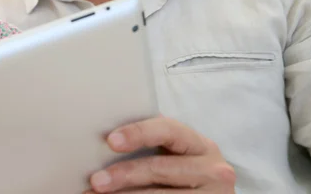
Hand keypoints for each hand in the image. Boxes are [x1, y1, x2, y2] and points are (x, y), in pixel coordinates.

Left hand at [86, 116, 235, 192]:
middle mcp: (214, 170)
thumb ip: (156, 143)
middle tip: (96, 181)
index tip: (111, 141)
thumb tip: (107, 139)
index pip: (169, 130)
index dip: (138, 133)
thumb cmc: (184, 174)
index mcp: (201, 146)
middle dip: (124, 174)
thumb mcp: (179, 156)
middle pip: (160, 168)